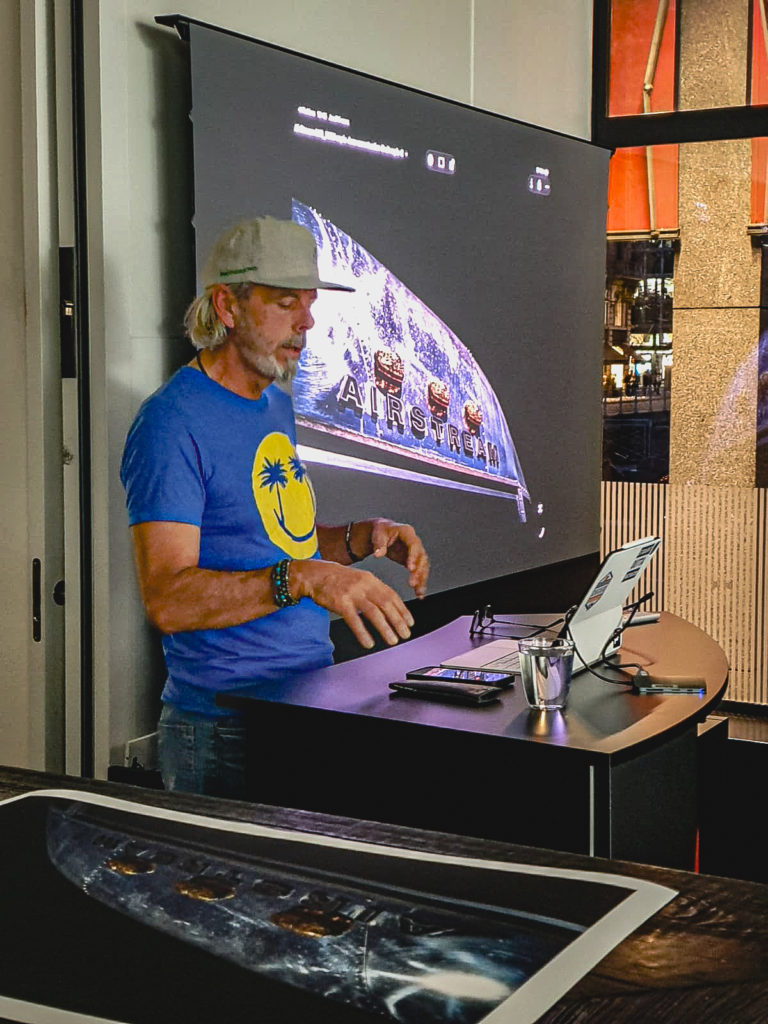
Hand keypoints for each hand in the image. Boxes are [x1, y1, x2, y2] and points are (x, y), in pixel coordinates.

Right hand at [292, 559, 414, 649]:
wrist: (315, 574)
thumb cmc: (338, 580)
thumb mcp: (359, 580)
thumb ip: (373, 591)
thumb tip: (390, 607)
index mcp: (371, 580)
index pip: (392, 595)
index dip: (403, 610)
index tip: (410, 622)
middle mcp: (364, 585)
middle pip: (386, 604)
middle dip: (398, 621)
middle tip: (405, 634)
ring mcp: (352, 593)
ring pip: (373, 612)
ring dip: (385, 628)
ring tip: (392, 640)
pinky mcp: (340, 603)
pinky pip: (354, 620)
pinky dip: (363, 633)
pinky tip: (369, 642)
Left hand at [368, 519, 429, 598]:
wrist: (382, 533)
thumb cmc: (380, 531)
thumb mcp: (378, 535)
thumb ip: (379, 544)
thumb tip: (378, 554)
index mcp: (407, 532)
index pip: (414, 545)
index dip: (413, 557)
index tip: (410, 568)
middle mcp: (415, 542)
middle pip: (421, 557)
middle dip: (418, 571)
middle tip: (412, 583)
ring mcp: (416, 552)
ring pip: (423, 567)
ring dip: (422, 579)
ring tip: (419, 592)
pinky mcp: (414, 561)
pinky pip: (420, 572)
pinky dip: (420, 583)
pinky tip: (419, 594)